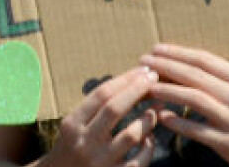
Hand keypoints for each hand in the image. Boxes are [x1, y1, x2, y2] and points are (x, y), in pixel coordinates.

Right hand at [38, 66, 160, 166]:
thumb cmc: (72, 147)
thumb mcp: (74, 125)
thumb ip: (95, 108)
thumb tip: (129, 83)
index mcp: (73, 124)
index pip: (100, 95)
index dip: (124, 80)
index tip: (142, 71)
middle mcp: (85, 141)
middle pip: (114, 109)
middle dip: (137, 90)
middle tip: (154, 78)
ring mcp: (100, 161)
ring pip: (131, 135)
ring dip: (148, 119)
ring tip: (156, 109)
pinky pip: (139, 161)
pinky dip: (149, 147)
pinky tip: (150, 138)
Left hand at [141, 44, 228, 166]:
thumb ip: (221, 79)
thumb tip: (184, 64)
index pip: (204, 60)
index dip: (177, 52)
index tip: (156, 48)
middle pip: (195, 76)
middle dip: (166, 66)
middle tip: (143, 61)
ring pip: (194, 99)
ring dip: (167, 90)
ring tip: (147, 86)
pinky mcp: (228, 143)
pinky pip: (197, 130)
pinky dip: (177, 122)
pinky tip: (161, 116)